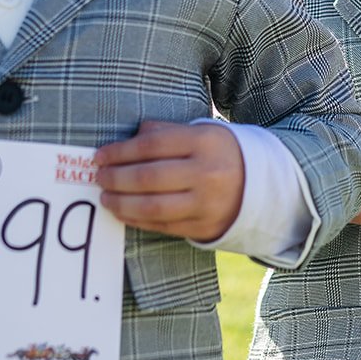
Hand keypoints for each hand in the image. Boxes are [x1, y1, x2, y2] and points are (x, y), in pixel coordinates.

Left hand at [94, 120, 243, 241]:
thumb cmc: (218, 154)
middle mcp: (207, 173)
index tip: (99, 156)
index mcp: (205, 142)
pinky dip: (137, 219)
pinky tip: (122, 212)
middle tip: (99, 177)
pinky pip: (162, 226)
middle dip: (116, 178)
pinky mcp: (203, 227)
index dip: (120, 152)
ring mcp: (206, 204)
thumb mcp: (200, 132)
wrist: (261, 187)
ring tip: (105, 197)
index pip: (152, 145)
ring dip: (121, 202)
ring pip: (153, 206)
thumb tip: (127, 140)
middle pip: (149, 177)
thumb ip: (165, 132)